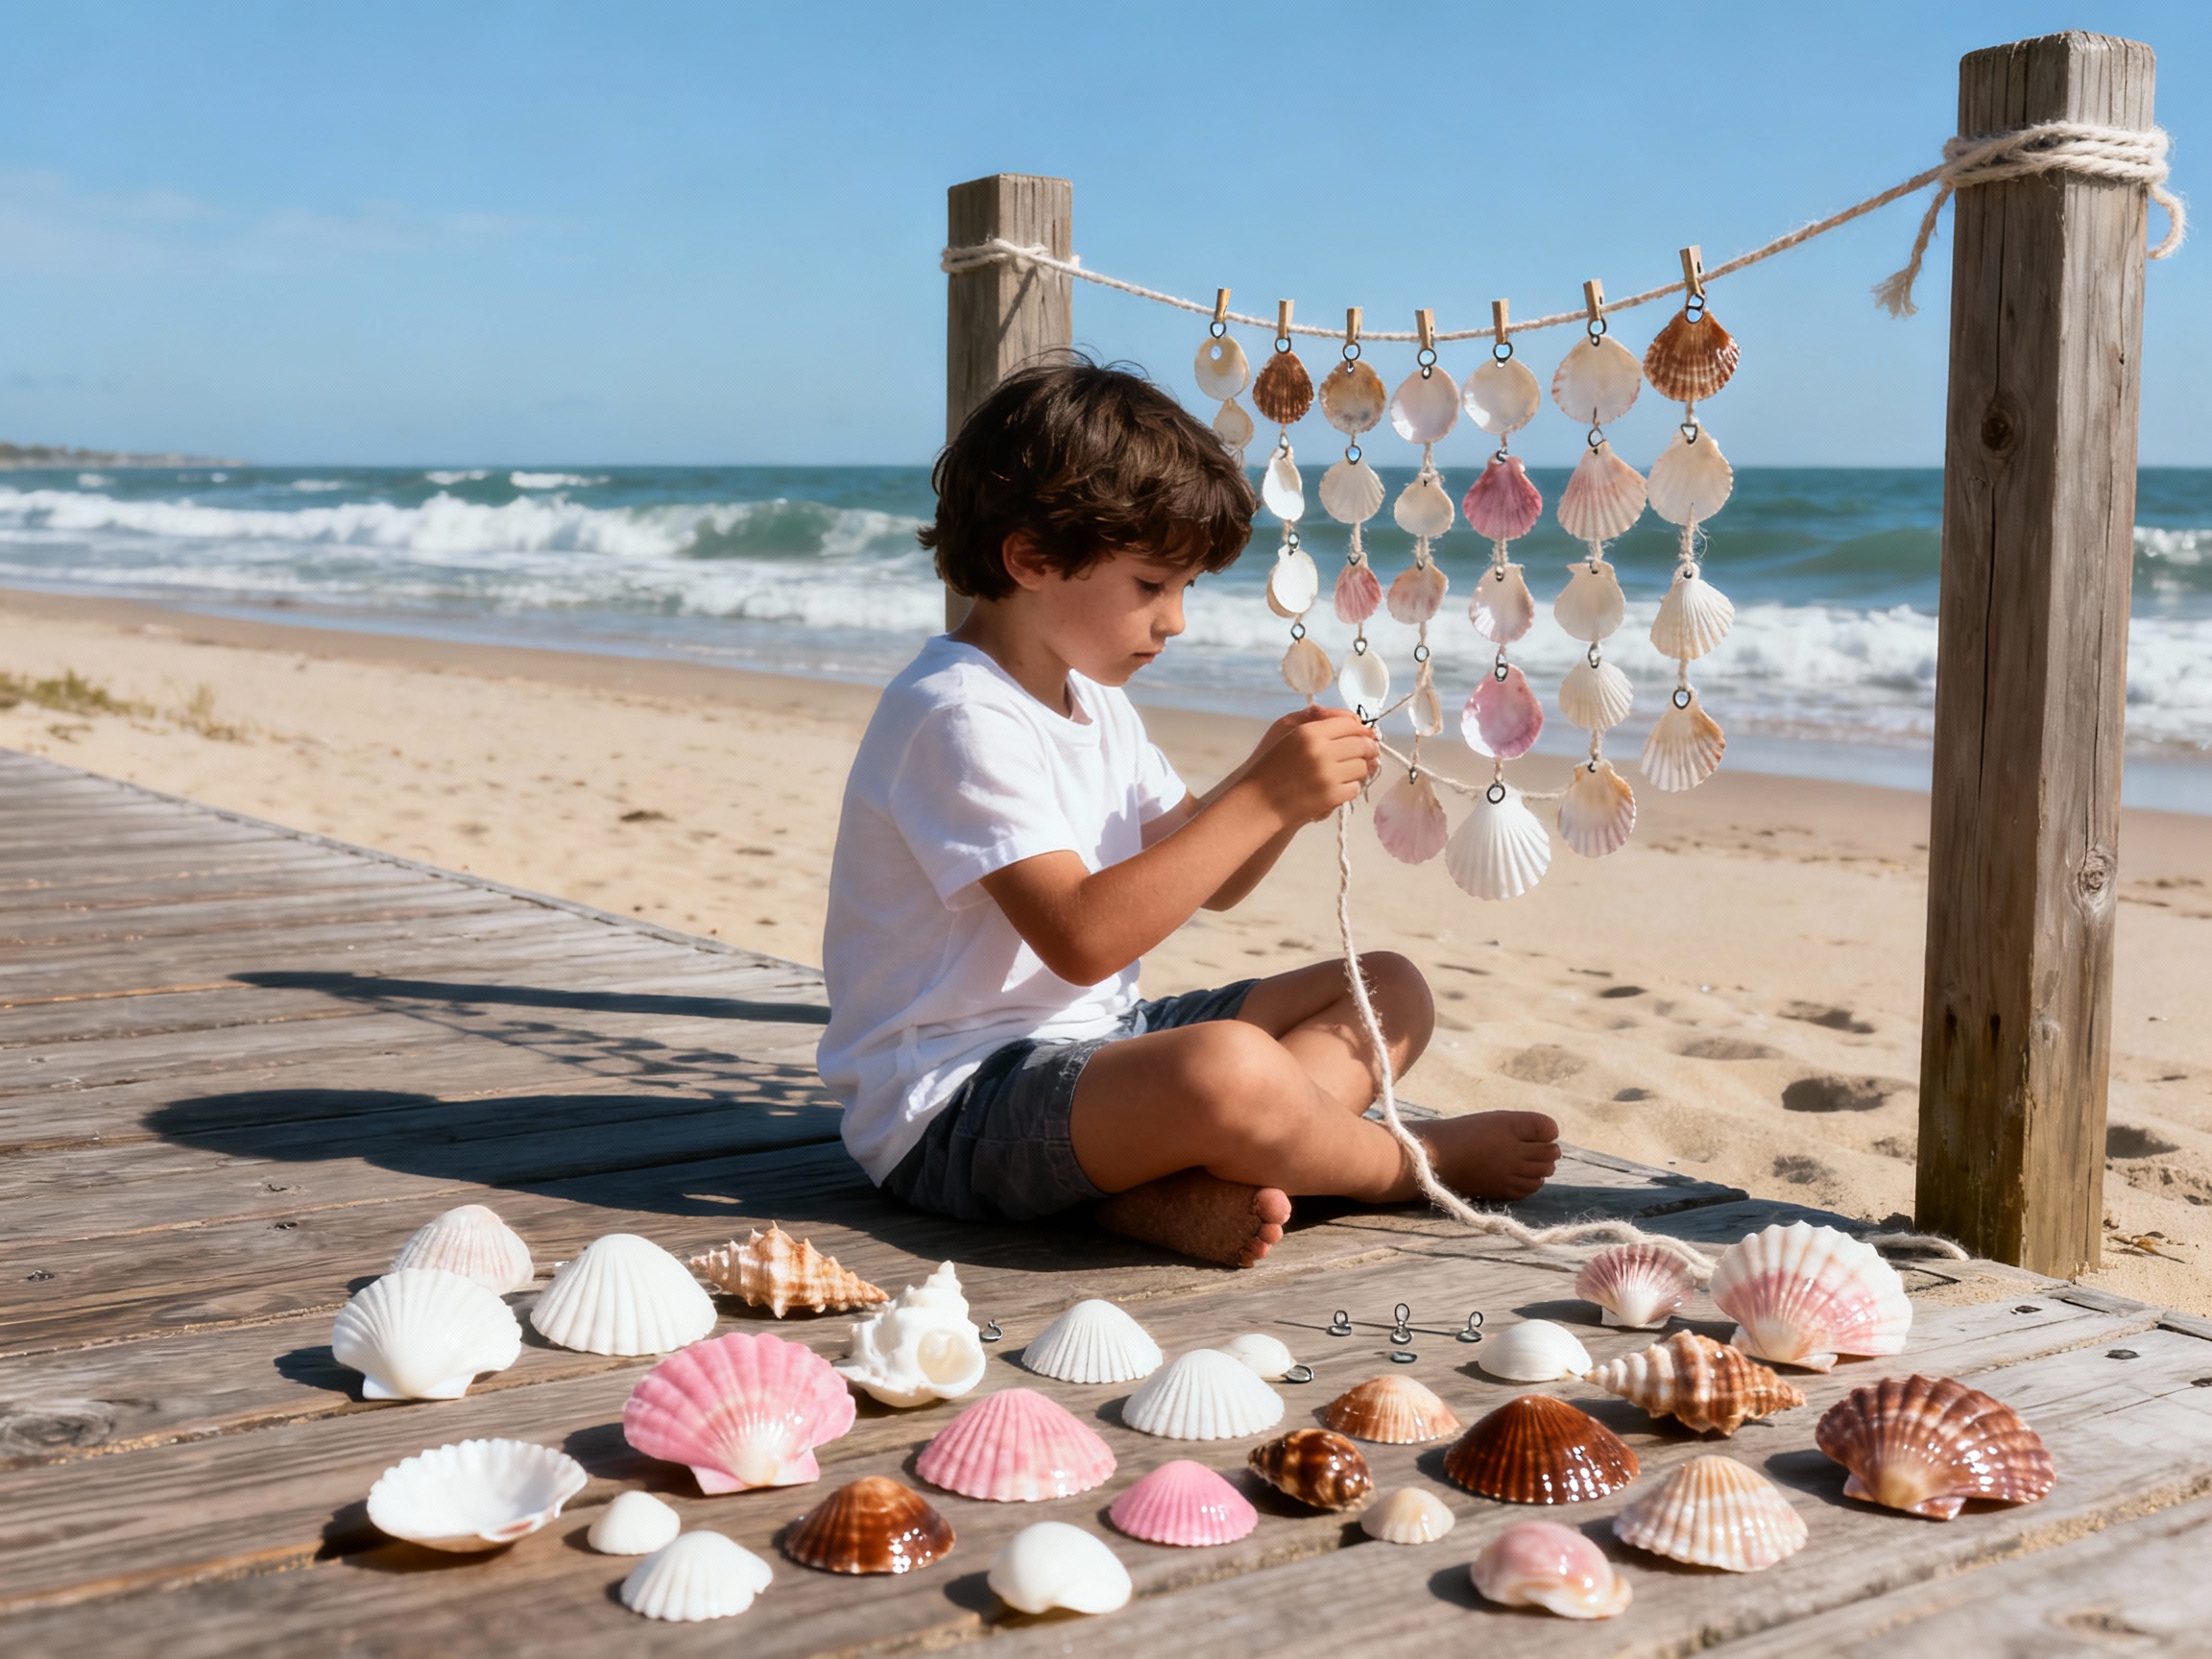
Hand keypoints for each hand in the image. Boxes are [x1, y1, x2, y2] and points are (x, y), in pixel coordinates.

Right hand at [1245, 707, 1377, 825]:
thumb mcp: (1286, 731)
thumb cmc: (1271, 766)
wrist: (1259, 801)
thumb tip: (1353, 720)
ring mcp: (1327, 775)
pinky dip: (1350, 788)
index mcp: (1309, 732)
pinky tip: (1338, 786)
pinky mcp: (1331, 796)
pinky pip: (1355, 788)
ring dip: (1359, 770)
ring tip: (1346, 772)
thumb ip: (1317, 718)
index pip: (1350, 723)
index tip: (1363, 735)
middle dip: (1367, 749)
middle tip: (1365, 754)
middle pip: (1362, 745)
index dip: (1361, 729)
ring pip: (1362, 767)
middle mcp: (1321, 751)